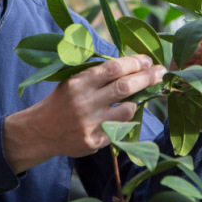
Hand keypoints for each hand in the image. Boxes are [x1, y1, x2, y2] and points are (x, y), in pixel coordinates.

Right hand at [3, 55, 166, 173]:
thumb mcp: (72, 79)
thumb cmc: (62, 100)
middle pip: (124, 87)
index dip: (134, 62)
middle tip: (160, 71)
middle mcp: (84, 103)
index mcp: (78, 83)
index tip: (147, 59)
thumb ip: (97, 72)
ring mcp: (89, 124)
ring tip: (140, 95)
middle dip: (147, 77)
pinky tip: (124, 114)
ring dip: (137, 100)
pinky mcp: (94, 142)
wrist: (41, 131)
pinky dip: (125, 120)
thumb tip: (130, 62)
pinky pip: (120, 129)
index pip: (113, 68)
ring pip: (127, 110)